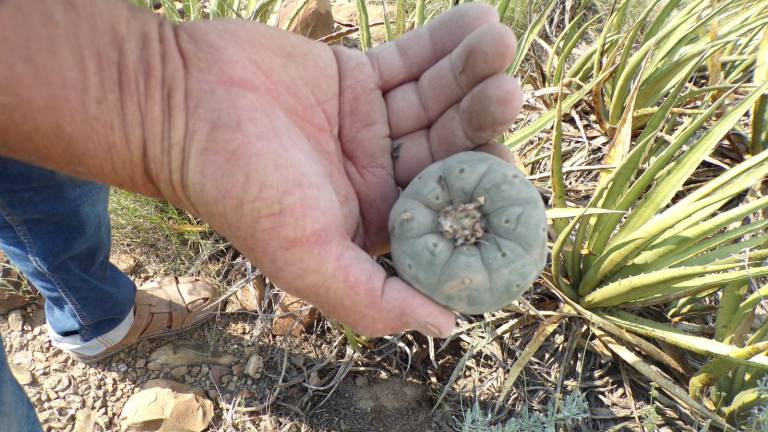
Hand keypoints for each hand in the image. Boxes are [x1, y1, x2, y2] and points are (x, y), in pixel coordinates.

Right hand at [170, 4, 520, 336]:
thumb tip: (447, 325)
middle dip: (481, 120)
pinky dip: (444, 42)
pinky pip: (410, 59)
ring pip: (437, 99)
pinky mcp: (356, 78)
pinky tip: (479, 20)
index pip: (446, 210)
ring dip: (471, 72)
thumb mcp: (305, 259)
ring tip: (500, 43)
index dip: (483, 192)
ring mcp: (370, 125)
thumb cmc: (239, 187)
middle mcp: (379, 177)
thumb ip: (373, 300)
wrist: (179, 105)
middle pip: (449, 148)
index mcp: (376, 224)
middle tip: (508, 91)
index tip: (512, 169)